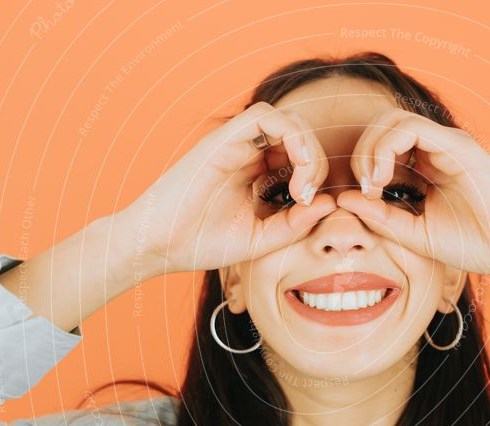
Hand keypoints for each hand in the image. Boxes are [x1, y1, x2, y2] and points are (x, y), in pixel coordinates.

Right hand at [115, 102, 334, 276]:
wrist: (158, 245)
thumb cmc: (202, 244)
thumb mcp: (262, 239)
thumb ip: (296, 223)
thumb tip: (330, 202)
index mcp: (257, 175)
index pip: (301, 157)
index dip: (317, 175)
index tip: (311, 207)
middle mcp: (248, 154)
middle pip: (300, 135)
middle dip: (316, 162)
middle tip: (308, 196)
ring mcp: (236, 144)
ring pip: (289, 120)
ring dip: (307, 147)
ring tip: (303, 184)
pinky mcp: (223, 139)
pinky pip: (265, 116)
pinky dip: (291, 134)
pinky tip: (296, 169)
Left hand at [338, 108, 489, 279]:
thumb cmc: (476, 244)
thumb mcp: (415, 233)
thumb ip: (380, 217)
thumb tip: (344, 199)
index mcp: (428, 166)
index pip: (382, 146)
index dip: (362, 166)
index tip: (364, 200)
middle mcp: (437, 149)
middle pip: (382, 126)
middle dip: (362, 154)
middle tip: (365, 190)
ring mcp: (447, 144)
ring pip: (392, 120)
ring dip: (371, 149)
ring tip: (373, 184)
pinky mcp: (457, 145)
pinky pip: (409, 128)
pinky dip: (386, 148)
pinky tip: (383, 179)